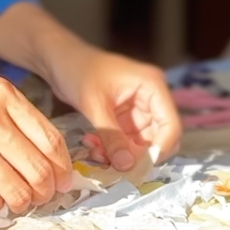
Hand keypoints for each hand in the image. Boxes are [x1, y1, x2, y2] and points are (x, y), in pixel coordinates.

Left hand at [0, 3, 181, 171]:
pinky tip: (94, 147)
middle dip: (138, 156)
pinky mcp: (126, 118)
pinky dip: (114, 149)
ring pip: (142, 144)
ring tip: (97, 153)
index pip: (171, 125)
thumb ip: (112, 137)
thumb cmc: (77, 71)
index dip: (159, 150)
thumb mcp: (94, 105)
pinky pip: (127, 142)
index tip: (138, 169)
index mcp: (153, 86)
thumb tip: (126, 167)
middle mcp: (152, 98)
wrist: (59, 60)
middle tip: (114, 165)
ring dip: (123, 155)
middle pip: (159, 138)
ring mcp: (139, 109)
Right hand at [0, 56, 72, 214]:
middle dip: (47, 191)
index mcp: (4, 96)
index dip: (62, 167)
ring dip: (23, 203)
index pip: (50, 140)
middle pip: (39, 170)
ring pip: (17, 190)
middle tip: (43, 196)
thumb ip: (14, 116)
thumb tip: (46, 155)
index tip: (64, 180)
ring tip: (19, 202)